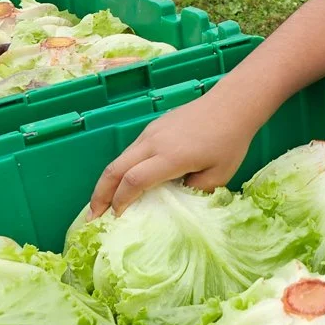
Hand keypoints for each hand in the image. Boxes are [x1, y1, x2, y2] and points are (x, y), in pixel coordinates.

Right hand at [90, 93, 257, 215]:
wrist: (232, 105)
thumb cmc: (230, 141)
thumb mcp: (219, 175)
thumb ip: (194, 191)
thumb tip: (175, 200)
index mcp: (170, 157)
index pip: (134, 181)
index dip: (121, 202)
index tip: (116, 219)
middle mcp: (154, 143)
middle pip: (115, 169)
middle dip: (100, 194)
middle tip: (92, 216)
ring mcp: (151, 132)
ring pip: (120, 158)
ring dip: (108, 181)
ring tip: (103, 203)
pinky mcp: (153, 127)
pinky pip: (131, 150)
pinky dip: (121, 168)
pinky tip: (124, 181)